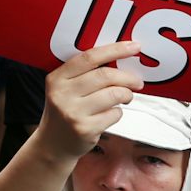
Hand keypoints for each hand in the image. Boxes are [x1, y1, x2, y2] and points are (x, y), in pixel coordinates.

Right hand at [39, 40, 145, 159]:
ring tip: (125, 98)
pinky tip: (109, 115)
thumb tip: (122, 58)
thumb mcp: (65, 89)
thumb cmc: (66, 110)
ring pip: (114, 94)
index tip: (135, 46)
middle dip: (128, 77)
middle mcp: (61, 94)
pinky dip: (117, 113)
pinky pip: (114, 114)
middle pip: (105, 76)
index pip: (88, 57)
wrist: (52, 144)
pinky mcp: (84, 129)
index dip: (114, 50)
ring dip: (126, 95)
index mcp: (56, 78)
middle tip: (138, 82)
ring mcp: (72, 112)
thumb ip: (85, 74)